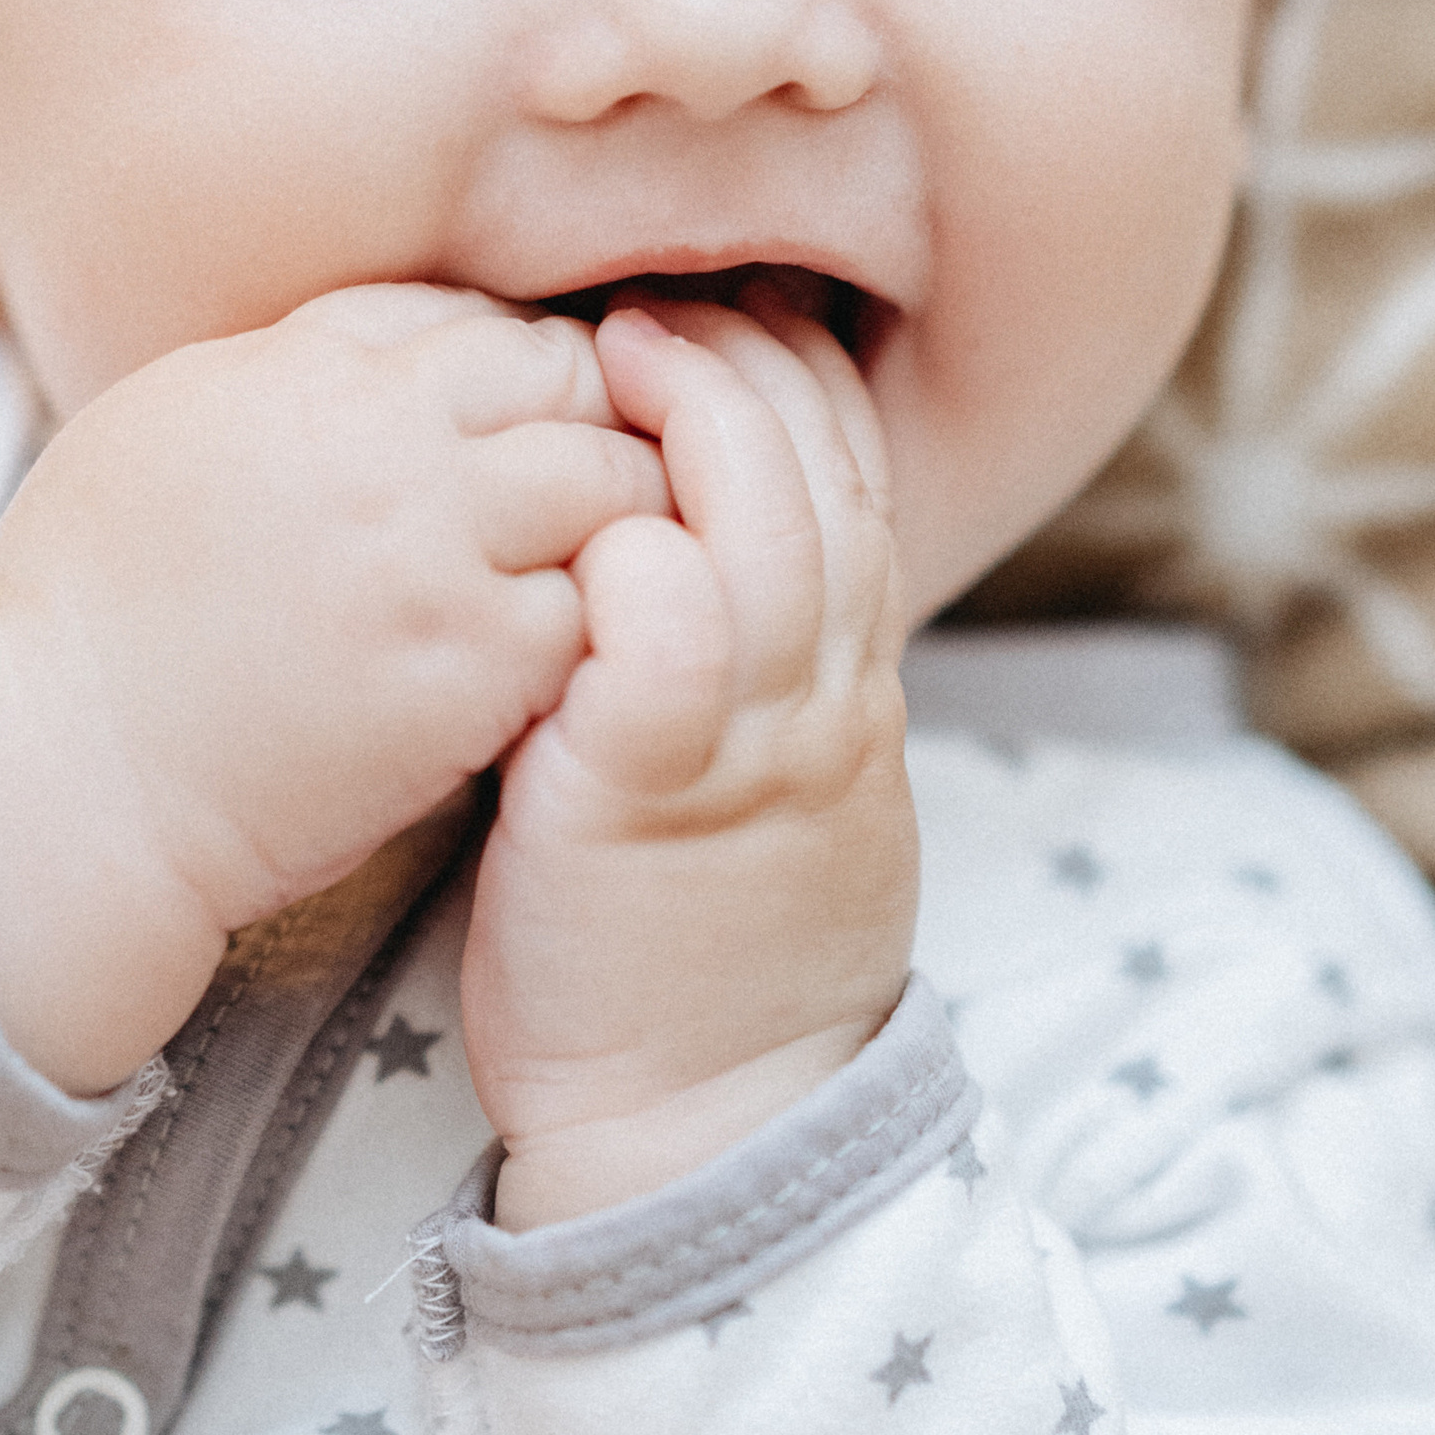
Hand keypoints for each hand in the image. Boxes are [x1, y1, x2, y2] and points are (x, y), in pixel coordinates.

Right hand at [0, 292, 671, 1092]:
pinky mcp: (472, 671)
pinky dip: (596, 625)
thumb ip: (301, 359)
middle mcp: (389, 442)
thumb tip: (415, 338)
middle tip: (583, 498)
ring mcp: (440, 556)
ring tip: (590, 571)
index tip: (523, 429)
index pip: (492, 321)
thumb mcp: (173, 416)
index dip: (526, 373)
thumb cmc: (93, 601)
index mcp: (312, 366)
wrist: (67, 771)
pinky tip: (558, 654)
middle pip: (577, 384)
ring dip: (620, 524)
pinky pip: (598, 613)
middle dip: (598, 431)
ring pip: (617, 489)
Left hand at [464, 290, 917, 1227]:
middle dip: (744, 361)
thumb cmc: (689, 954)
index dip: (798, 376)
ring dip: (692, 415)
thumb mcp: (765, 794)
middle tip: (651, 304)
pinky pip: (666, 631)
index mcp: (853, 690)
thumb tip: (670, 554)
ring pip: (760, 525)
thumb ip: (745, 674)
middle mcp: (828, 700)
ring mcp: (753, 745)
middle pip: (822, 473)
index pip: (857, 479)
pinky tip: (577, 512)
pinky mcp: (649, 790)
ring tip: (610, 349)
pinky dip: (628, 549)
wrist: (694, 1130)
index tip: (724, 307)